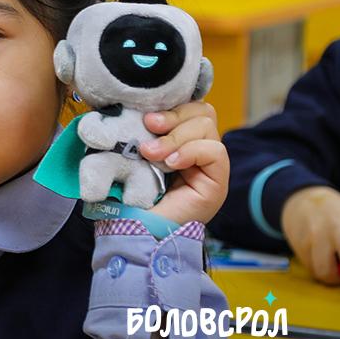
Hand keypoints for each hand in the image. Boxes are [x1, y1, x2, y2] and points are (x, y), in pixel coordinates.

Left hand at [137, 101, 227, 227]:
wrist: (134, 233)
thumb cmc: (127, 198)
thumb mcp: (127, 158)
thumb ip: (133, 134)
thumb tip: (122, 110)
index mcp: (177, 142)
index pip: (187, 107)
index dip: (171, 105)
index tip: (143, 114)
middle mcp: (196, 152)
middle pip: (201, 111)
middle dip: (173, 115)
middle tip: (148, 126)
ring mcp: (208, 168)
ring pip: (207, 126)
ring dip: (176, 136)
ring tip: (152, 154)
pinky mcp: (217, 184)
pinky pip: (215, 152)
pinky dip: (191, 152)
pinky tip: (171, 165)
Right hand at [281, 185, 339, 291]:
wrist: (303, 200)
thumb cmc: (338, 217)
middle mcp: (337, 228)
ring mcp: (316, 236)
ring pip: (325, 269)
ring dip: (334, 279)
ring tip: (337, 277)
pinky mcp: (300, 244)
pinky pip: (312, 268)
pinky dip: (319, 272)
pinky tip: (323, 265)